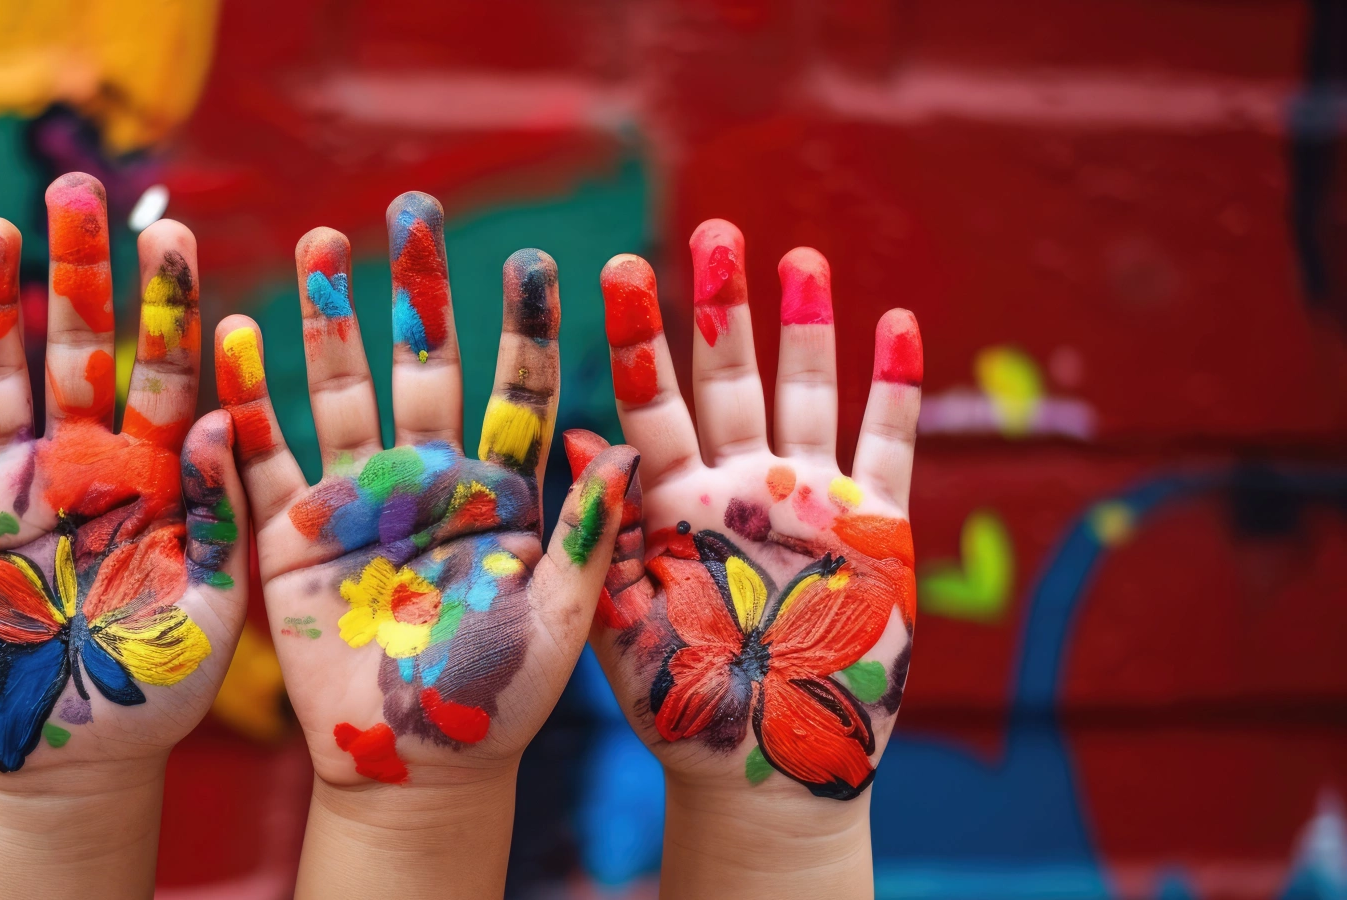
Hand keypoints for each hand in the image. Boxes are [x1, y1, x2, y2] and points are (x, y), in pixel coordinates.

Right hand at [0, 175, 246, 894]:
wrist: (75, 760)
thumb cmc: (159, 688)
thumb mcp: (212, 608)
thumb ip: (218, 515)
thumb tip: (209, 415)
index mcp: (148, 476)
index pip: (160, 369)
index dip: (163, 303)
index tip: (170, 229)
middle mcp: (74, 465)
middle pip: (75, 347)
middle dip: (75, 269)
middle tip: (75, 187)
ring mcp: (1, 493)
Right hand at [214, 194, 637, 895]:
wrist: (413, 769)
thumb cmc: (499, 702)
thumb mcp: (560, 619)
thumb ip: (588, 535)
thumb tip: (619, 445)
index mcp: (497, 492)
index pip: (515, 390)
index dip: (524, 327)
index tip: (539, 258)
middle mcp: (424, 479)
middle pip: (420, 365)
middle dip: (415, 290)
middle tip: (414, 210)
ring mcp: (354, 502)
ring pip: (339, 391)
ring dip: (327, 320)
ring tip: (319, 245)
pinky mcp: (287, 539)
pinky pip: (263, 461)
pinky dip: (244, 404)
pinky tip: (229, 338)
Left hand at [580, 225, 919, 895]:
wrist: (763, 768)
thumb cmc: (678, 704)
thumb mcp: (621, 618)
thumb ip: (598, 531)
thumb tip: (569, 440)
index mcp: (671, 501)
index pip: (646, 400)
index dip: (635, 334)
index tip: (615, 263)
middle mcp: (737, 485)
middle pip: (727, 376)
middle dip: (722, 304)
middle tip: (716, 228)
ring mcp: (806, 499)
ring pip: (805, 392)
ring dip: (804, 325)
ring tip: (798, 256)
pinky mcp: (873, 526)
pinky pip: (886, 445)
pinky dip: (892, 388)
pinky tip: (895, 323)